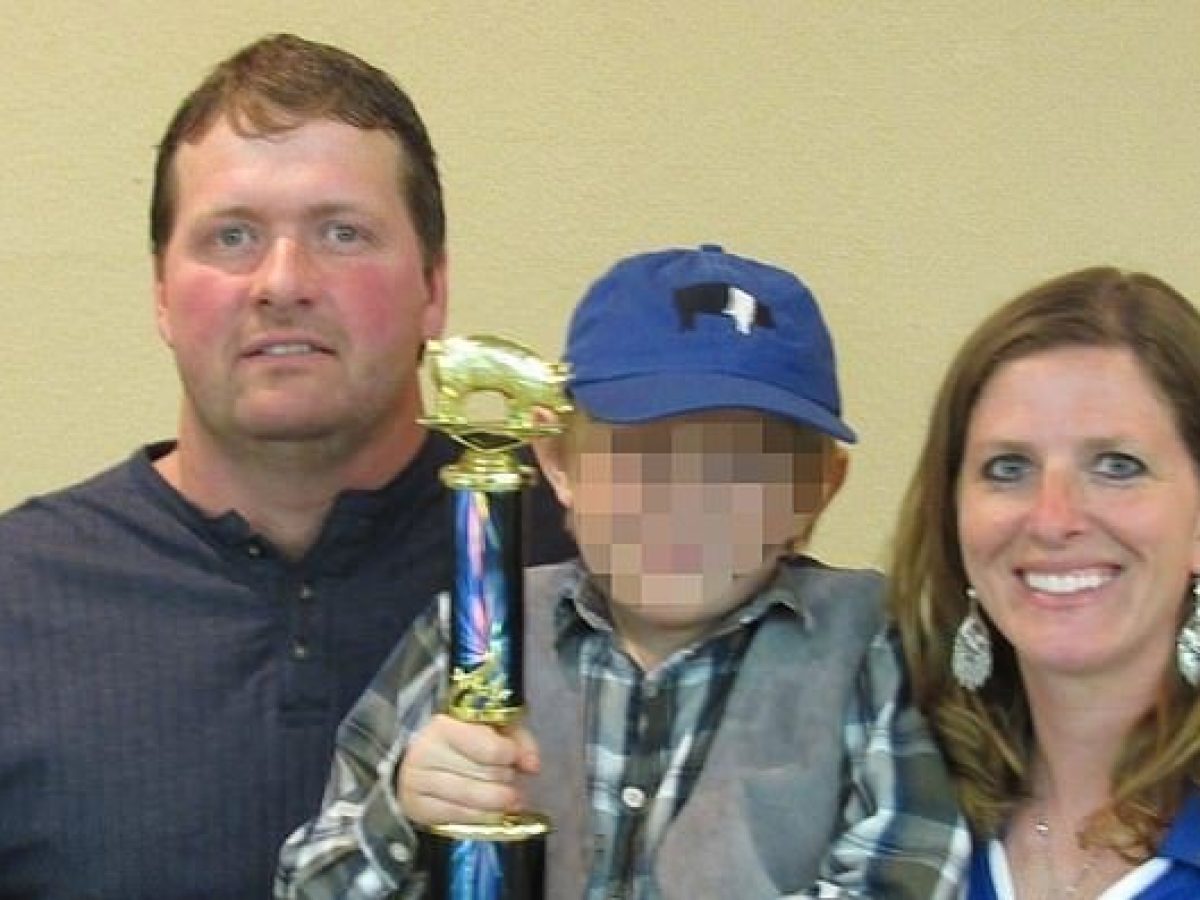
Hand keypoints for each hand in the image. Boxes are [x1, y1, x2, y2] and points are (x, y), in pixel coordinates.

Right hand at [398, 713, 540, 826]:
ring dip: (499, 802)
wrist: (422, 760)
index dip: (511, 756)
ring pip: (474, 801)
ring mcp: (418, 782)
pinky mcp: (418, 808)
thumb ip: (518, 741)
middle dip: (506, 779)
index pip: (492, 749)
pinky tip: (490, 811)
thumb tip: (533, 766)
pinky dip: (482, 816)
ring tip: (508, 798)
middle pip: (487, 776)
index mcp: (445, 726)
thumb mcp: (493, 728)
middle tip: (510, 778)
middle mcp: (426, 753)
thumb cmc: (463, 742)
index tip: (514, 757)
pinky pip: (460, 818)